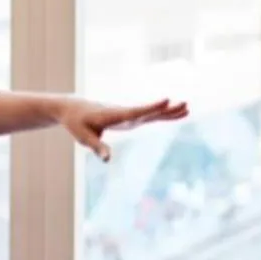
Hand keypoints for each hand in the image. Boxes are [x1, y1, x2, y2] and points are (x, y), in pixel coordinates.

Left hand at [57, 97, 188, 161]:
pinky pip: (149, 116)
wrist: (72, 109)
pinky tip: (176, 113)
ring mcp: (128, 115)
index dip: (151, 107)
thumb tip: (108, 159)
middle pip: (149, 111)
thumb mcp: (83, 137)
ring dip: (169, 111)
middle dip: (166, 109)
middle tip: (184, 104)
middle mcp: (124, 113)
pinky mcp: (129, 118)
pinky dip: (162, 114)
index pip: (135, 112)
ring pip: (152, 113)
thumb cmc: (76, 123)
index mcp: (114, 115)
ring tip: (187, 107)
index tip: (166, 100)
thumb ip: (97, 147)